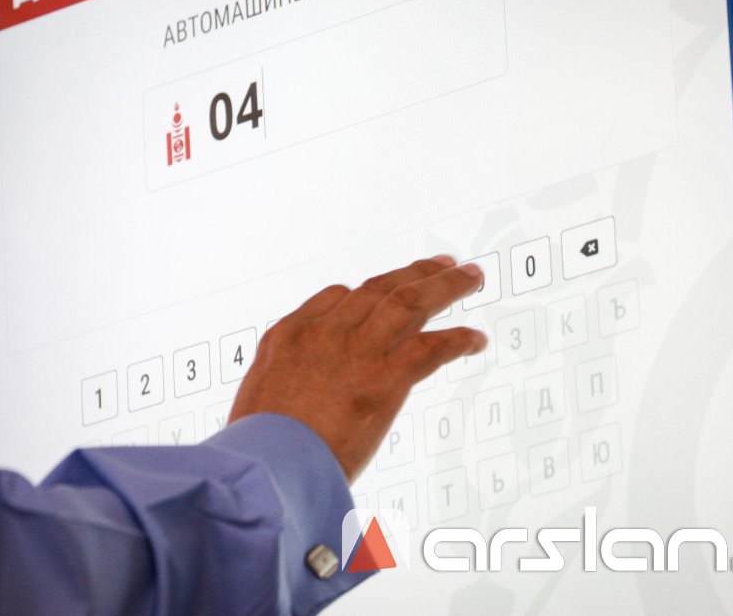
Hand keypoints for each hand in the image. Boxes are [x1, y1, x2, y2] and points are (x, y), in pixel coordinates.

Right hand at [228, 256, 487, 481]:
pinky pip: (431, 347)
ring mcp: (355, 351)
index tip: (387, 291)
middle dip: (413, 273)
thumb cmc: (257, 449)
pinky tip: (474, 339)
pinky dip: (458, 340)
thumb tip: (301, 399)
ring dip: (445, 287)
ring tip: (469, 278)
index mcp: (289, 335)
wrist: (265, 468)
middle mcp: (324, 332)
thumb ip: (285, 386)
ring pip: (409, 303)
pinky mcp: (382, 377)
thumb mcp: (258, 402)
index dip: (369, 293)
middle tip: (439, 264)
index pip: (336, 297)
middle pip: (378, 289)